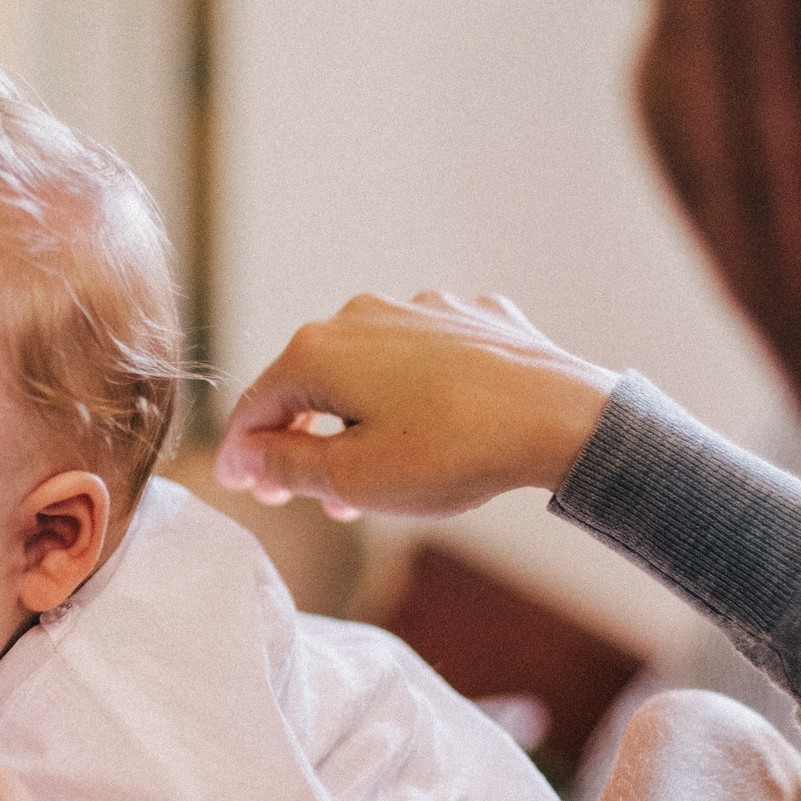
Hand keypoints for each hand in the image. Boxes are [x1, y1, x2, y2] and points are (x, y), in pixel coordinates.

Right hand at [214, 290, 619, 518]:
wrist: (561, 418)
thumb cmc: (452, 451)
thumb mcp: (352, 479)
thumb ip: (287, 465)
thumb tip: (249, 455)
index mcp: (320, 351)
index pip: (258, 405)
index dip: (242, 452)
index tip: (239, 485)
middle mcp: (362, 315)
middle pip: (311, 382)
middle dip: (301, 438)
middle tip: (298, 490)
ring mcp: (422, 310)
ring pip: (369, 368)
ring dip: (358, 419)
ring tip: (370, 478)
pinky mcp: (473, 317)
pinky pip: (426, 356)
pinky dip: (415, 391)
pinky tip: (431, 425)